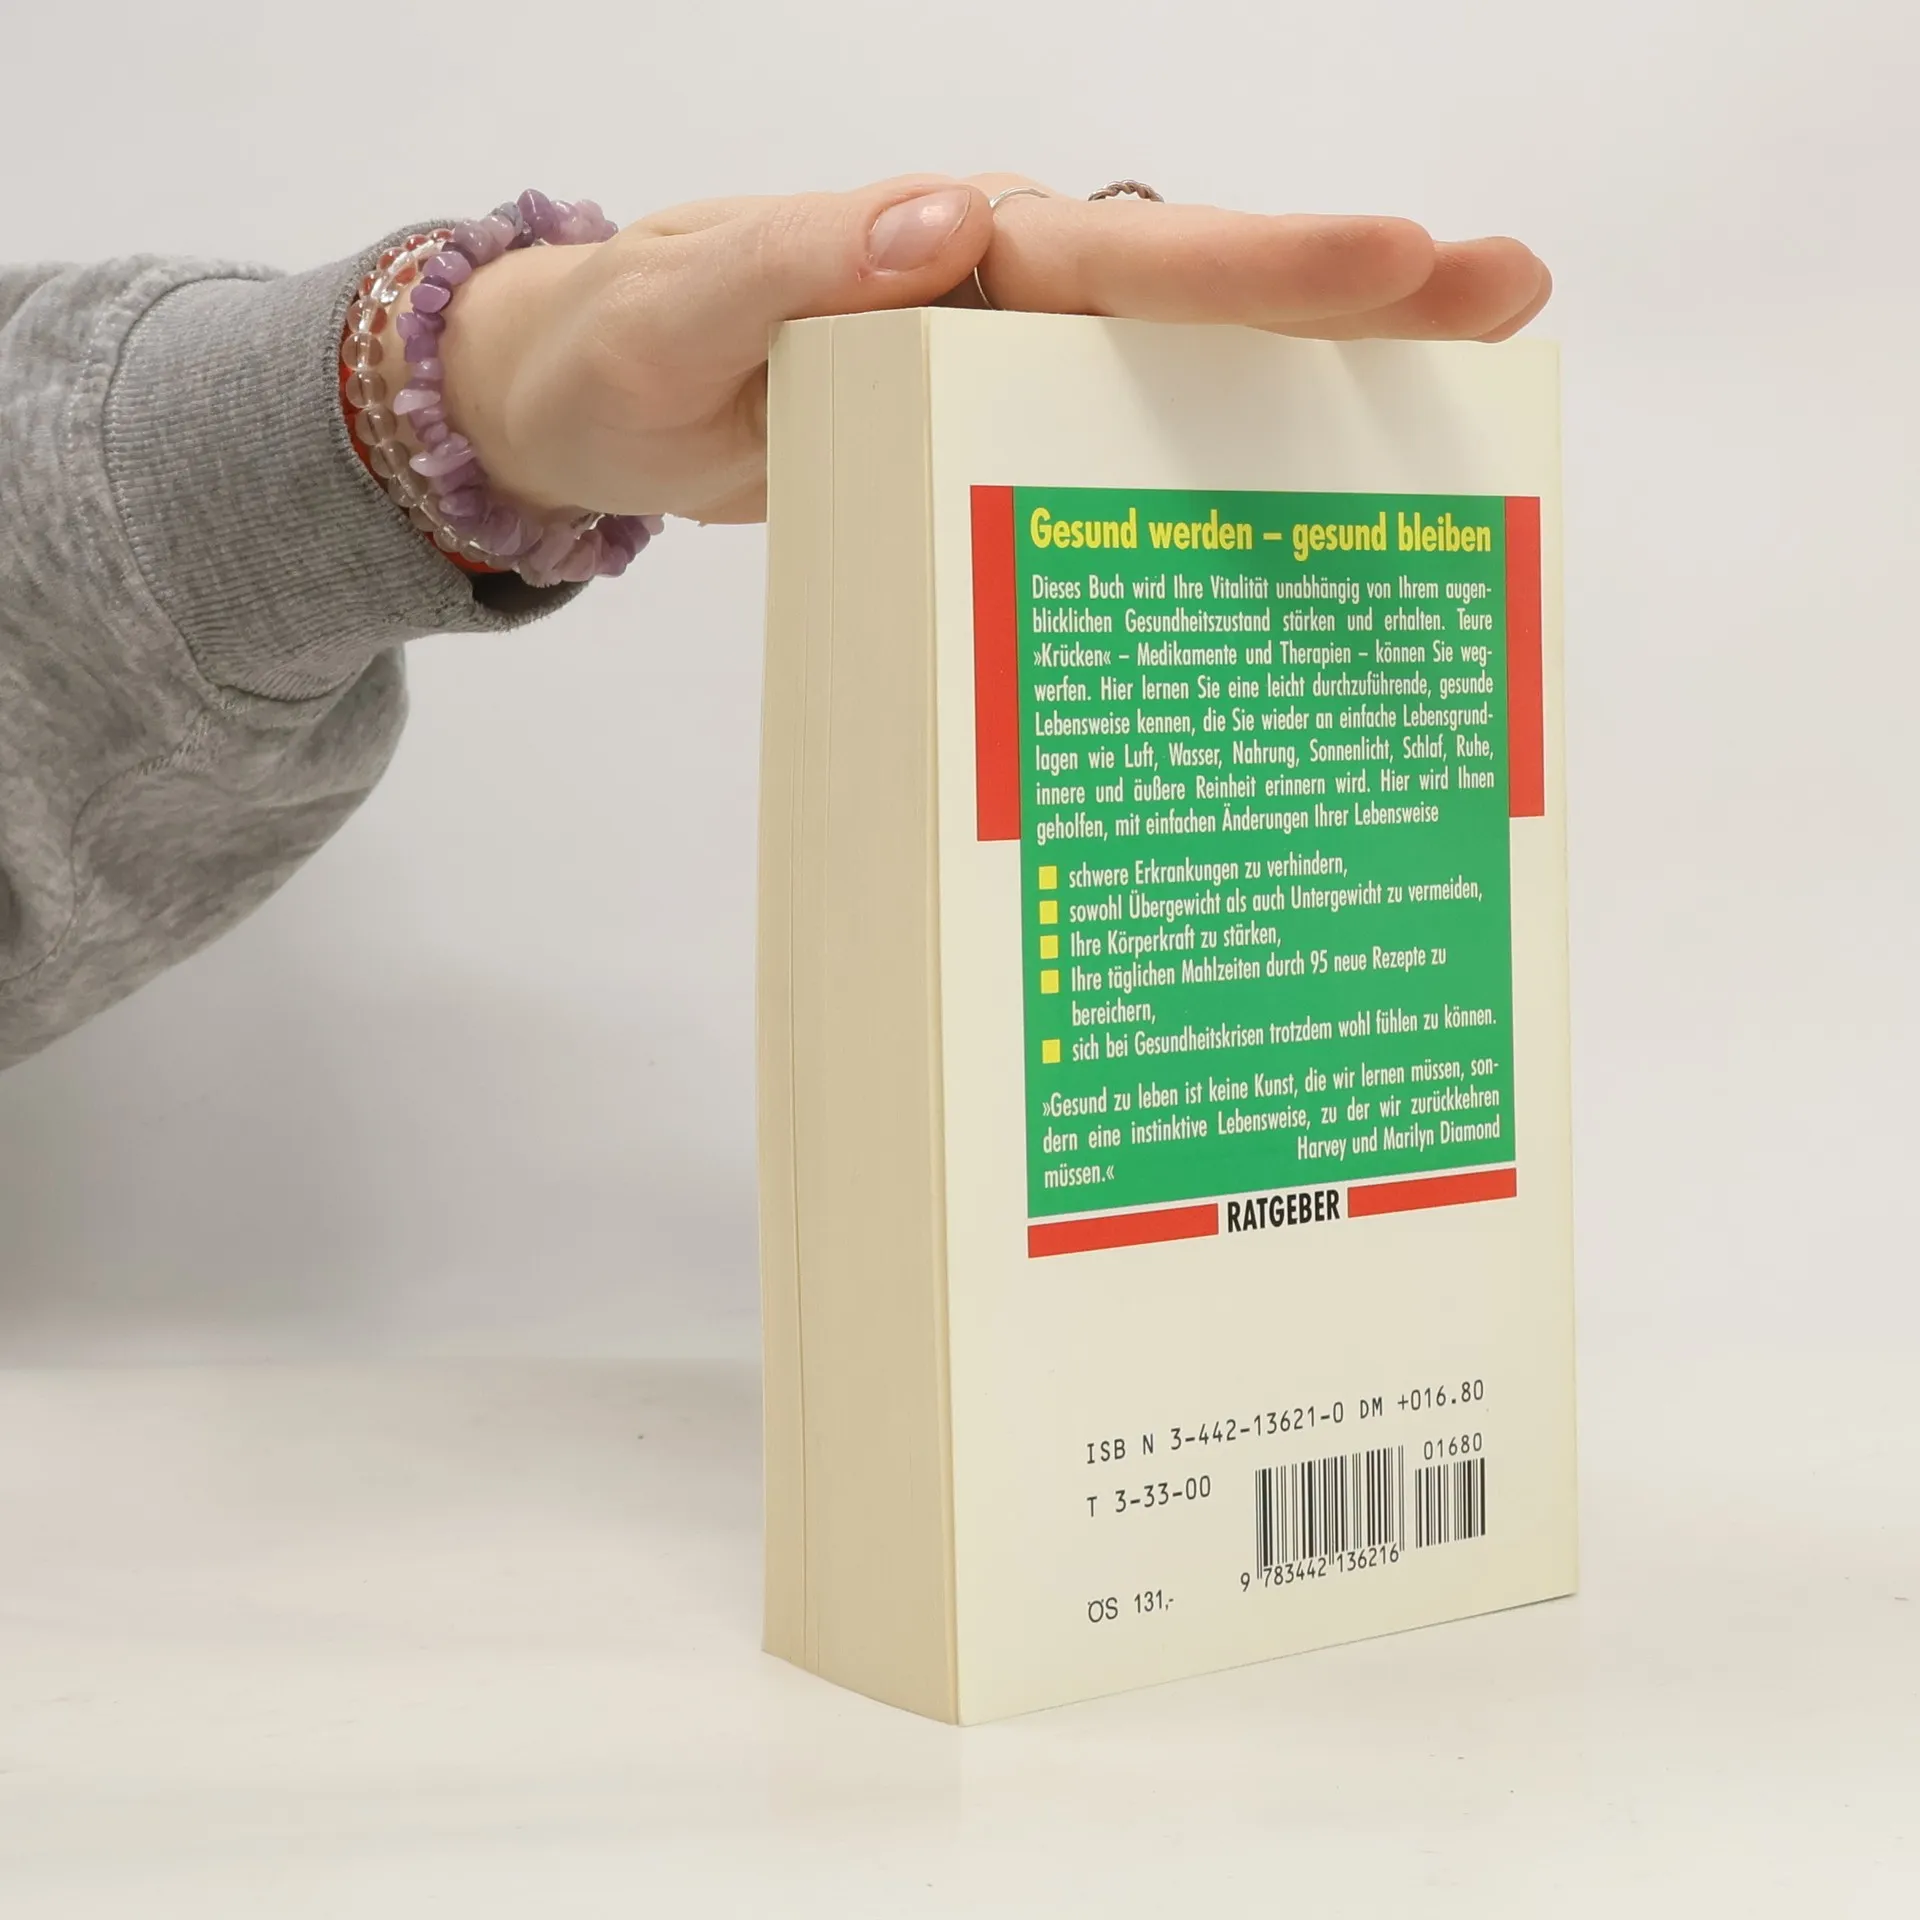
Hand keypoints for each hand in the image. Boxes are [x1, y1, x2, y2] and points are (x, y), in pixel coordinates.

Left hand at [438, 174, 1551, 525]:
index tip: (1401, 258)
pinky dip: (1219, 481)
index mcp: (957, 252)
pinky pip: (1127, 454)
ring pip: (1187, 376)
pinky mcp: (1003, 450)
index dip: (1260, 262)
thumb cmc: (633, 347)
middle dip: (1353, 301)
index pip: (1125, 251)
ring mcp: (1018, 378)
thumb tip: (951, 231)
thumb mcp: (684, 307)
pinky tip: (1304, 527)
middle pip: (1199, 298)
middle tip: (1510, 302)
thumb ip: (796, 271)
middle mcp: (1011, 300)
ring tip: (1462, 416)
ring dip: (1315, 393)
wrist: (601, 408)